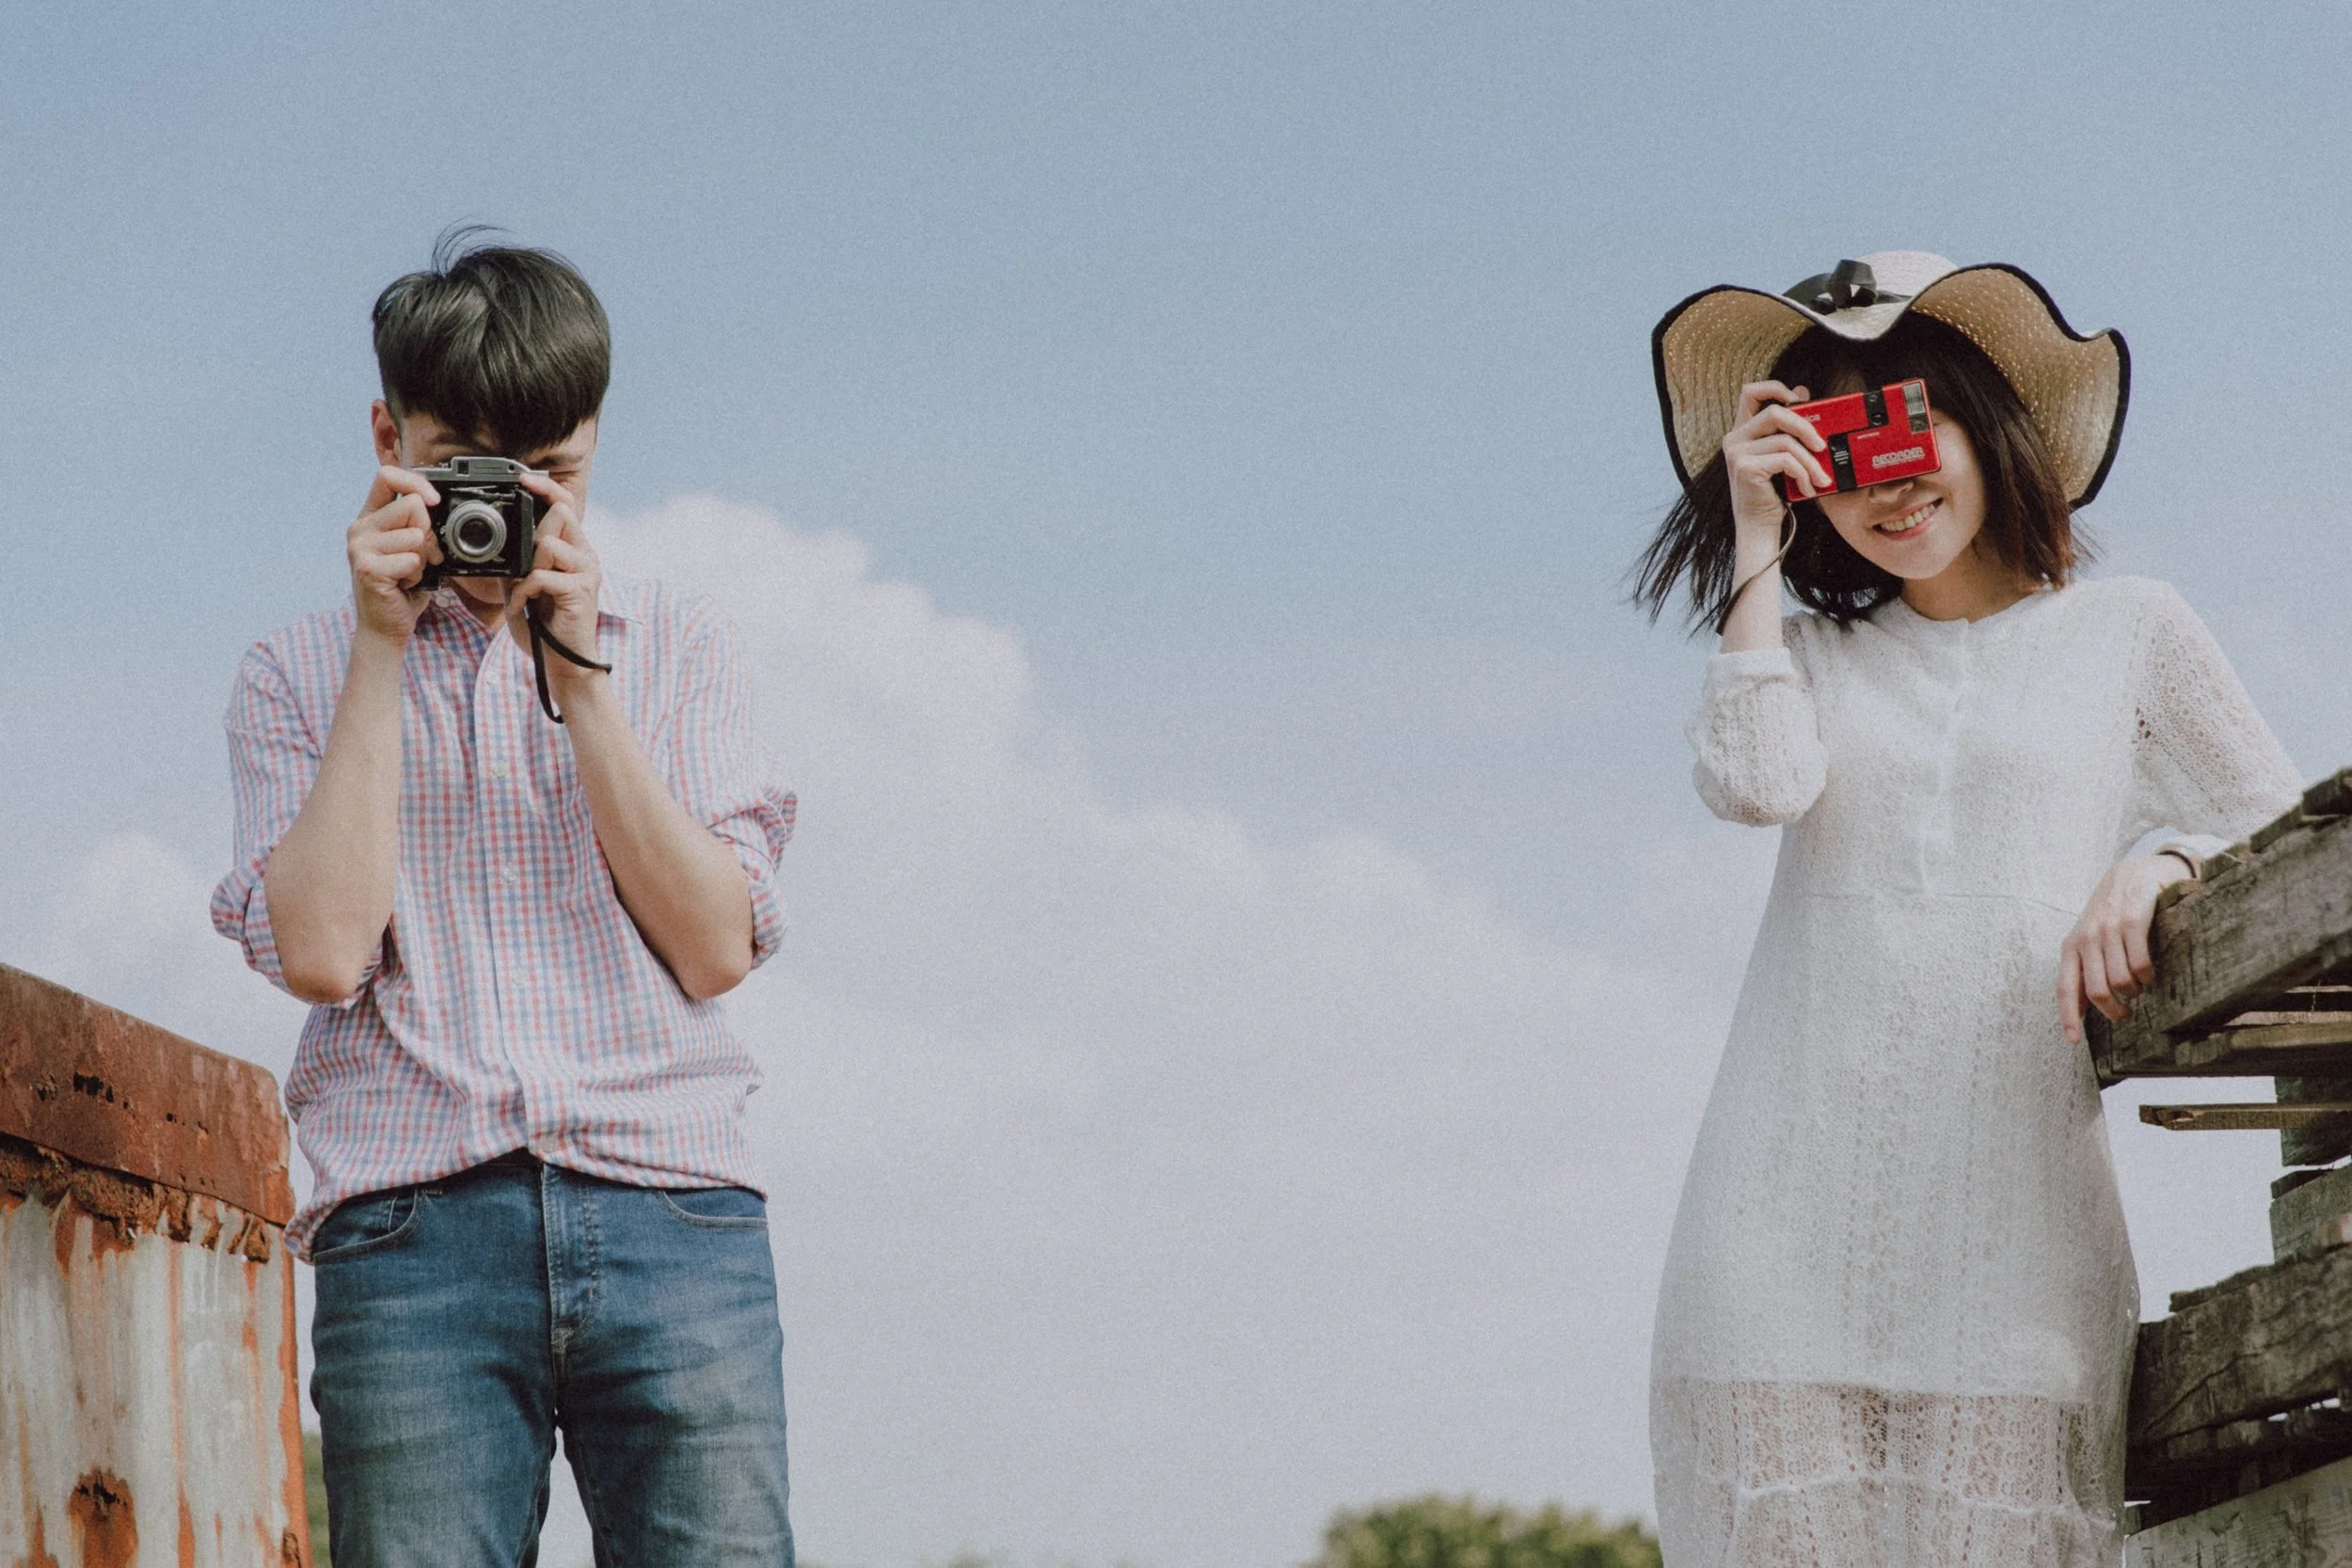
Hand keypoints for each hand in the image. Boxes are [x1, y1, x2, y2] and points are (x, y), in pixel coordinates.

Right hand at [348, 465, 443, 642]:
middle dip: (429, 533)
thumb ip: (419, 525)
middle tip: (421, 557)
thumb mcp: (414, 548)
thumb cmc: (403, 588)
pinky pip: (412, 560)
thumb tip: (435, 504)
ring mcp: (360, 547)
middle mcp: (360, 528)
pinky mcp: (367, 568)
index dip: (415, 482)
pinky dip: (418, 575)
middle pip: (412, 506)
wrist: (386, 626)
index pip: (386, 476)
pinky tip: (404, 585)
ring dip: (423, 559)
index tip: (434, 500)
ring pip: (416, 535)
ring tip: (409, 573)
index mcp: (371, 517)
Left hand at [504, 470, 604, 692]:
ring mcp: (587, 572)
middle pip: (562, 514)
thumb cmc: (545, 629)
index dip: (545, 487)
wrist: (564, 666)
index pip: (565, 504)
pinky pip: (542, 575)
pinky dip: (523, 592)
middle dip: (533, 534)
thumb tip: (494, 541)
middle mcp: (586, 556)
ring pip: (550, 543)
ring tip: (522, 593)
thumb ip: (516, 563)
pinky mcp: (581, 591)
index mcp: (574, 551)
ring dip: (526, 568)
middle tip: (522, 566)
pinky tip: (522, 607)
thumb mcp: (523, 588)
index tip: (522, 479)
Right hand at [1721, 380, 1833, 541]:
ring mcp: (1737, 453)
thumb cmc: (1772, 493)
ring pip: (1785, 440)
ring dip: (1810, 461)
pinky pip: (1785, 460)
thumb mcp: (1783, 456)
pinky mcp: (1745, 468)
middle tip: (1822, 446)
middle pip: (1774, 412)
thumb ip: (1788, 429)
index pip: (1750, 392)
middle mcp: (1734, 439)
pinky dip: (1803, 474)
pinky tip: (1807, 487)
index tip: (1798, 398)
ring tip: (1820, 478)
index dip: (1775, 388)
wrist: (1759, 527)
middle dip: (1805, 427)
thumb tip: (1802, 393)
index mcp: (1741, 432)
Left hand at [2057, 852, 2195, 1041]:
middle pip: (2098, 991)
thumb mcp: (2090, 939)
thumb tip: (2078, 1010)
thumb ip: (2084, 969)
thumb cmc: (2112, 913)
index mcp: (2071, 946)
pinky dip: (2147, 974)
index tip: (2072, 1041)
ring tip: (2141, 987)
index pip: (2065, 988)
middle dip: (2114, 1011)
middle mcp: (2086, 938)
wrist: (2132, 872)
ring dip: (2134, 991)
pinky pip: (2139, 960)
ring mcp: (2108, 927)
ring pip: (2120, 979)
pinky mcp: (2133, 917)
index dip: (2068, 1016)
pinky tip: (2151, 974)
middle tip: (2126, 1014)